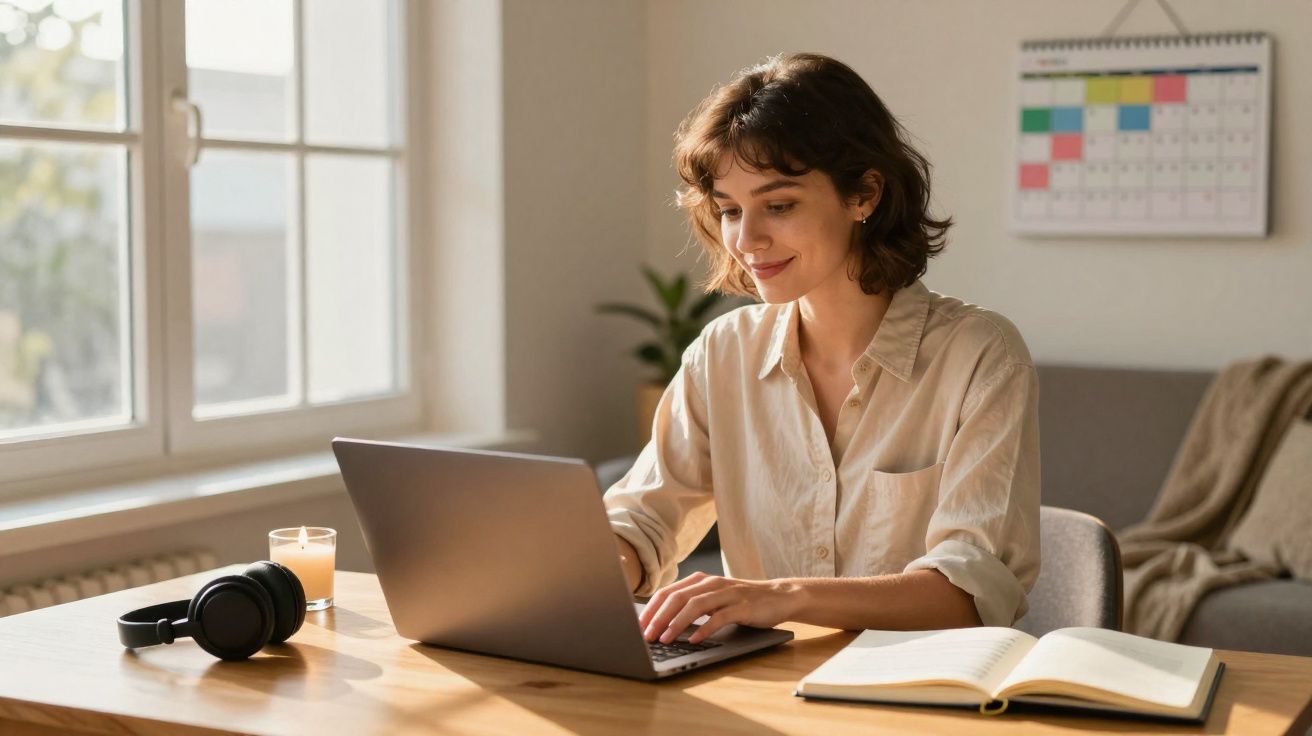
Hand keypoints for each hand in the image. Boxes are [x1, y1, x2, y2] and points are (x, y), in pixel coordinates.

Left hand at [638, 571, 797, 644]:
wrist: (779, 596)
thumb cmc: (741, 602)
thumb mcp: (713, 600)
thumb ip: (692, 605)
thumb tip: (661, 623)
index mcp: (700, 580)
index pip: (668, 592)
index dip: (651, 609)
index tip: (638, 626)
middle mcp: (711, 583)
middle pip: (677, 598)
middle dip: (658, 617)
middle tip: (647, 635)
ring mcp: (727, 593)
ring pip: (695, 605)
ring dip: (677, 623)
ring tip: (665, 638)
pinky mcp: (742, 606)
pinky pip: (719, 617)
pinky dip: (704, 629)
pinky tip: (695, 640)